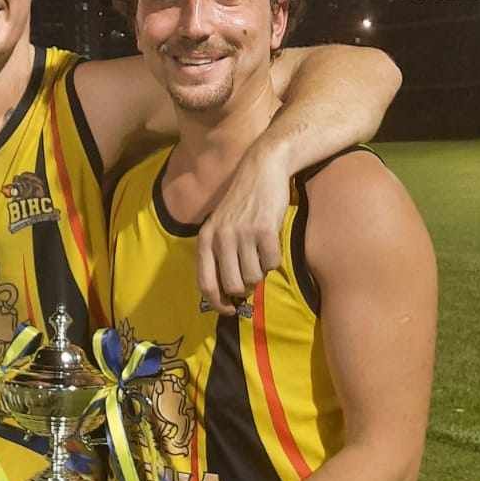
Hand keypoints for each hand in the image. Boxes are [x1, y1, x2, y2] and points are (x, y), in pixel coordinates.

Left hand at [197, 143, 289, 313]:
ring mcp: (241, 235)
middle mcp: (220, 238)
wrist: (261, 170)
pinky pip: (271, 264)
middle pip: (232, 286)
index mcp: (205, 239)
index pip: (205, 283)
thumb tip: (230, 293)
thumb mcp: (221, 226)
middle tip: (252, 276)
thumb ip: (220, 255)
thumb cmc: (243, 203)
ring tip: (260, 252)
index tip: (229, 309)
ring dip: (261, 271)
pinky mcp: (264, 231)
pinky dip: (274, 260)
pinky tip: (271, 244)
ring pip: (253, 277)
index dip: (217, 303)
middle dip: (245, 287)